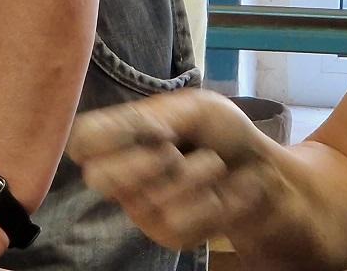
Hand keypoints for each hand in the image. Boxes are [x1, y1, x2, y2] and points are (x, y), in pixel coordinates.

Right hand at [67, 89, 293, 251]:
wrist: (265, 172)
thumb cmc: (225, 133)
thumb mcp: (193, 109)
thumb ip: (153, 116)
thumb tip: (128, 131)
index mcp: (122, 138)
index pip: (81, 141)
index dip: (103, 136)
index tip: (146, 126)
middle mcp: (123, 176)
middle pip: (99, 177)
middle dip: (144, 161)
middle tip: (176, 149)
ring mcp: (143, 209)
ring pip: (149, 199)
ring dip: (195, 177)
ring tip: (215, 165)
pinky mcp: (170, 236)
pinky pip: (178, 223)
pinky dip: (212, 203)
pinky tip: (224, 193)